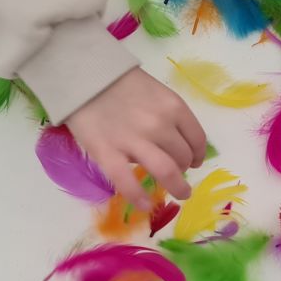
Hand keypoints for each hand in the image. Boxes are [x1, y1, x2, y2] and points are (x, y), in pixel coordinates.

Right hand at [66, 68, 207, 208]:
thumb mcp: (154, 91)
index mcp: (173, 106)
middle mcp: (160, 125)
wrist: (83, 75)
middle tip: (178, 176)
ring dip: (177, 187)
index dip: (197, 154)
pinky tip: (145, 205)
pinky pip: (128, 183)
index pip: (196, 139)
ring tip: (178, 194)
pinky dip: (140, 198)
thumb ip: (167, 115)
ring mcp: (135, 141)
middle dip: (183, 170)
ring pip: (166, 172)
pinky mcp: (109, 154)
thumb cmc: (119, 82)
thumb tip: (175, 143)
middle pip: (182, 157)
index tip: (193, 162)